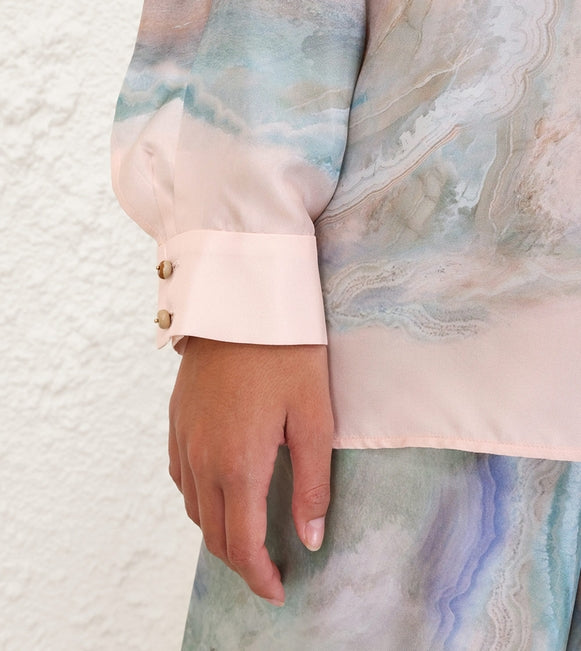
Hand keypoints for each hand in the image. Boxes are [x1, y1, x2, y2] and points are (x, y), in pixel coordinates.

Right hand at [168, 336, 333, 605]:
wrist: (240, 301)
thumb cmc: (286, 353)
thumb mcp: (314, 417)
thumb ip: (311, 483)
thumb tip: (312, 537)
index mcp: (238, 464)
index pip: (242, 544)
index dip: (260, 577)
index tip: (279, 591)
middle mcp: (202, 459)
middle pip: (213, 534)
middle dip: (241, 561)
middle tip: (269, 569)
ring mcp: (184, 439)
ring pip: (194, 510)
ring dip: (219, 532)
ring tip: (248, 535)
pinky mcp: (177, 420)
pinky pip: (181, 478)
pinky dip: (200, 500)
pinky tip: (220, 491)